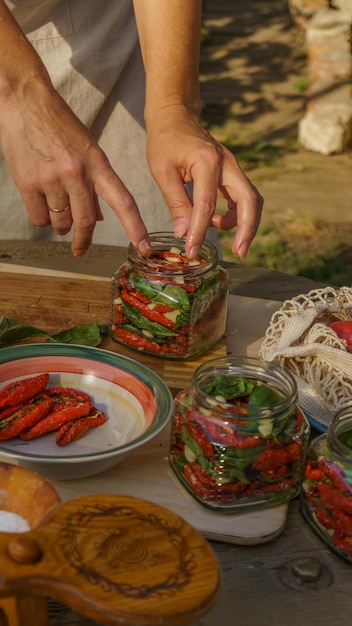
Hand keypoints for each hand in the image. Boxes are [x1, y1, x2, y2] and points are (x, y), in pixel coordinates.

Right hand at [0, 80, 150, 256]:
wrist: (24, 102)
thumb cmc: (59, 125)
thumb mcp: (87, 150)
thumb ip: (94, 184)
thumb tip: (97, 218)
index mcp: (98, 163)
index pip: (124, 202)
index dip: (136, 228)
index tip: (145, 248)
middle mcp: (77, 173)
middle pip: (86, 223)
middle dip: (84, 241)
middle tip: (81, 249)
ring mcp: (51, 179)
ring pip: (61, 223)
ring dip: (60, 225)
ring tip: (56, 207)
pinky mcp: (27, 183)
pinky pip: (39, 218)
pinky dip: (41, 217)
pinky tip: (41, 202)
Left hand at [145, 105, 262, 258]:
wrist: (176, 116)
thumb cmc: (165, 141)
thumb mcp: (162, 171)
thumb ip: (176, 202)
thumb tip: (183, 233)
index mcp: (207, 161)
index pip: (206, 204)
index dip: (200, 231)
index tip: (192, 250)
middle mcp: (227, 163)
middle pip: (249, 200)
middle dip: (247, 229)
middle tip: (240, 252)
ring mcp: (233, 167)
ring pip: (251, 199)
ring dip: (246, 224)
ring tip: (231, 244)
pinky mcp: (232, 173)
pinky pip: (243, 197)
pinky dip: (236, 215)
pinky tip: (217, 223)